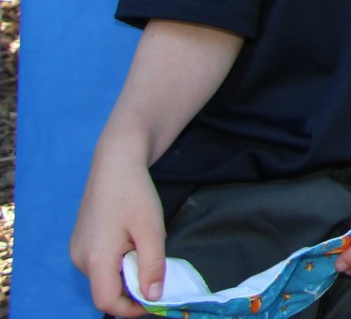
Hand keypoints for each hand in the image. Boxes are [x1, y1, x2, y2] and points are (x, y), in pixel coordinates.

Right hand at [70, 145, 165, 316]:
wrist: (115, 164)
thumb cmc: (135, 194)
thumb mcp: (151, 230)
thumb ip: (152, 266)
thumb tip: (153, 298)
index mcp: (96, 258)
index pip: (107, 301)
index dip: (132, 308)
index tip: (156, 302)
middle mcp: (80, 258)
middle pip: (106, 290)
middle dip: (132, 289)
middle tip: (157, 273)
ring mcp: (77, 250)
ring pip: (103, 277)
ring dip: (126, 274)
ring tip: (145, 251)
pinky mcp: (80, 243)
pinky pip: (99, 265)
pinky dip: (117, 263)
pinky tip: (132, 243)